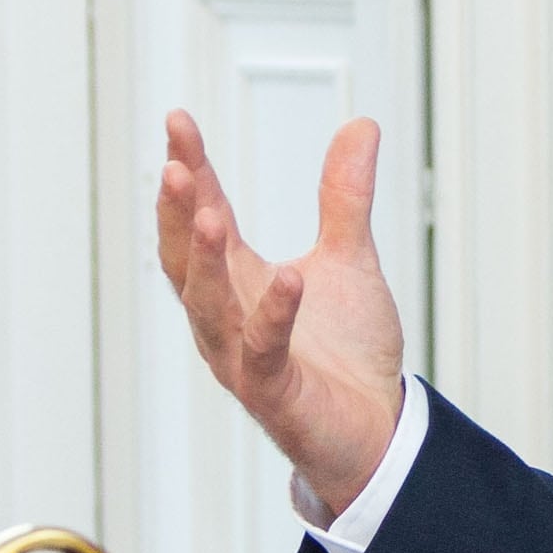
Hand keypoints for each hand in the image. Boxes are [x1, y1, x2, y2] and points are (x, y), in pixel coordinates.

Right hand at [153, 111, 408, 515]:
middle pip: (185, 261)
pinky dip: (273, 315)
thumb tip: (360, 125)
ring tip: (208, 213)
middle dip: (177, 214)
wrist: (378, 430)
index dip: (191, 170)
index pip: (203, 216)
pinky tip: (287, 278)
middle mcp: (227, 318)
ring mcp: (243, 359)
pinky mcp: (274, 394)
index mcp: (238, 281)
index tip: (177, 122)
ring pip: (208, 308)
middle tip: (174, 165)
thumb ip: (345, 197)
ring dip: (204, 262)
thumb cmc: (348, 353)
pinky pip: (263, 353)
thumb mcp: (349, 259)